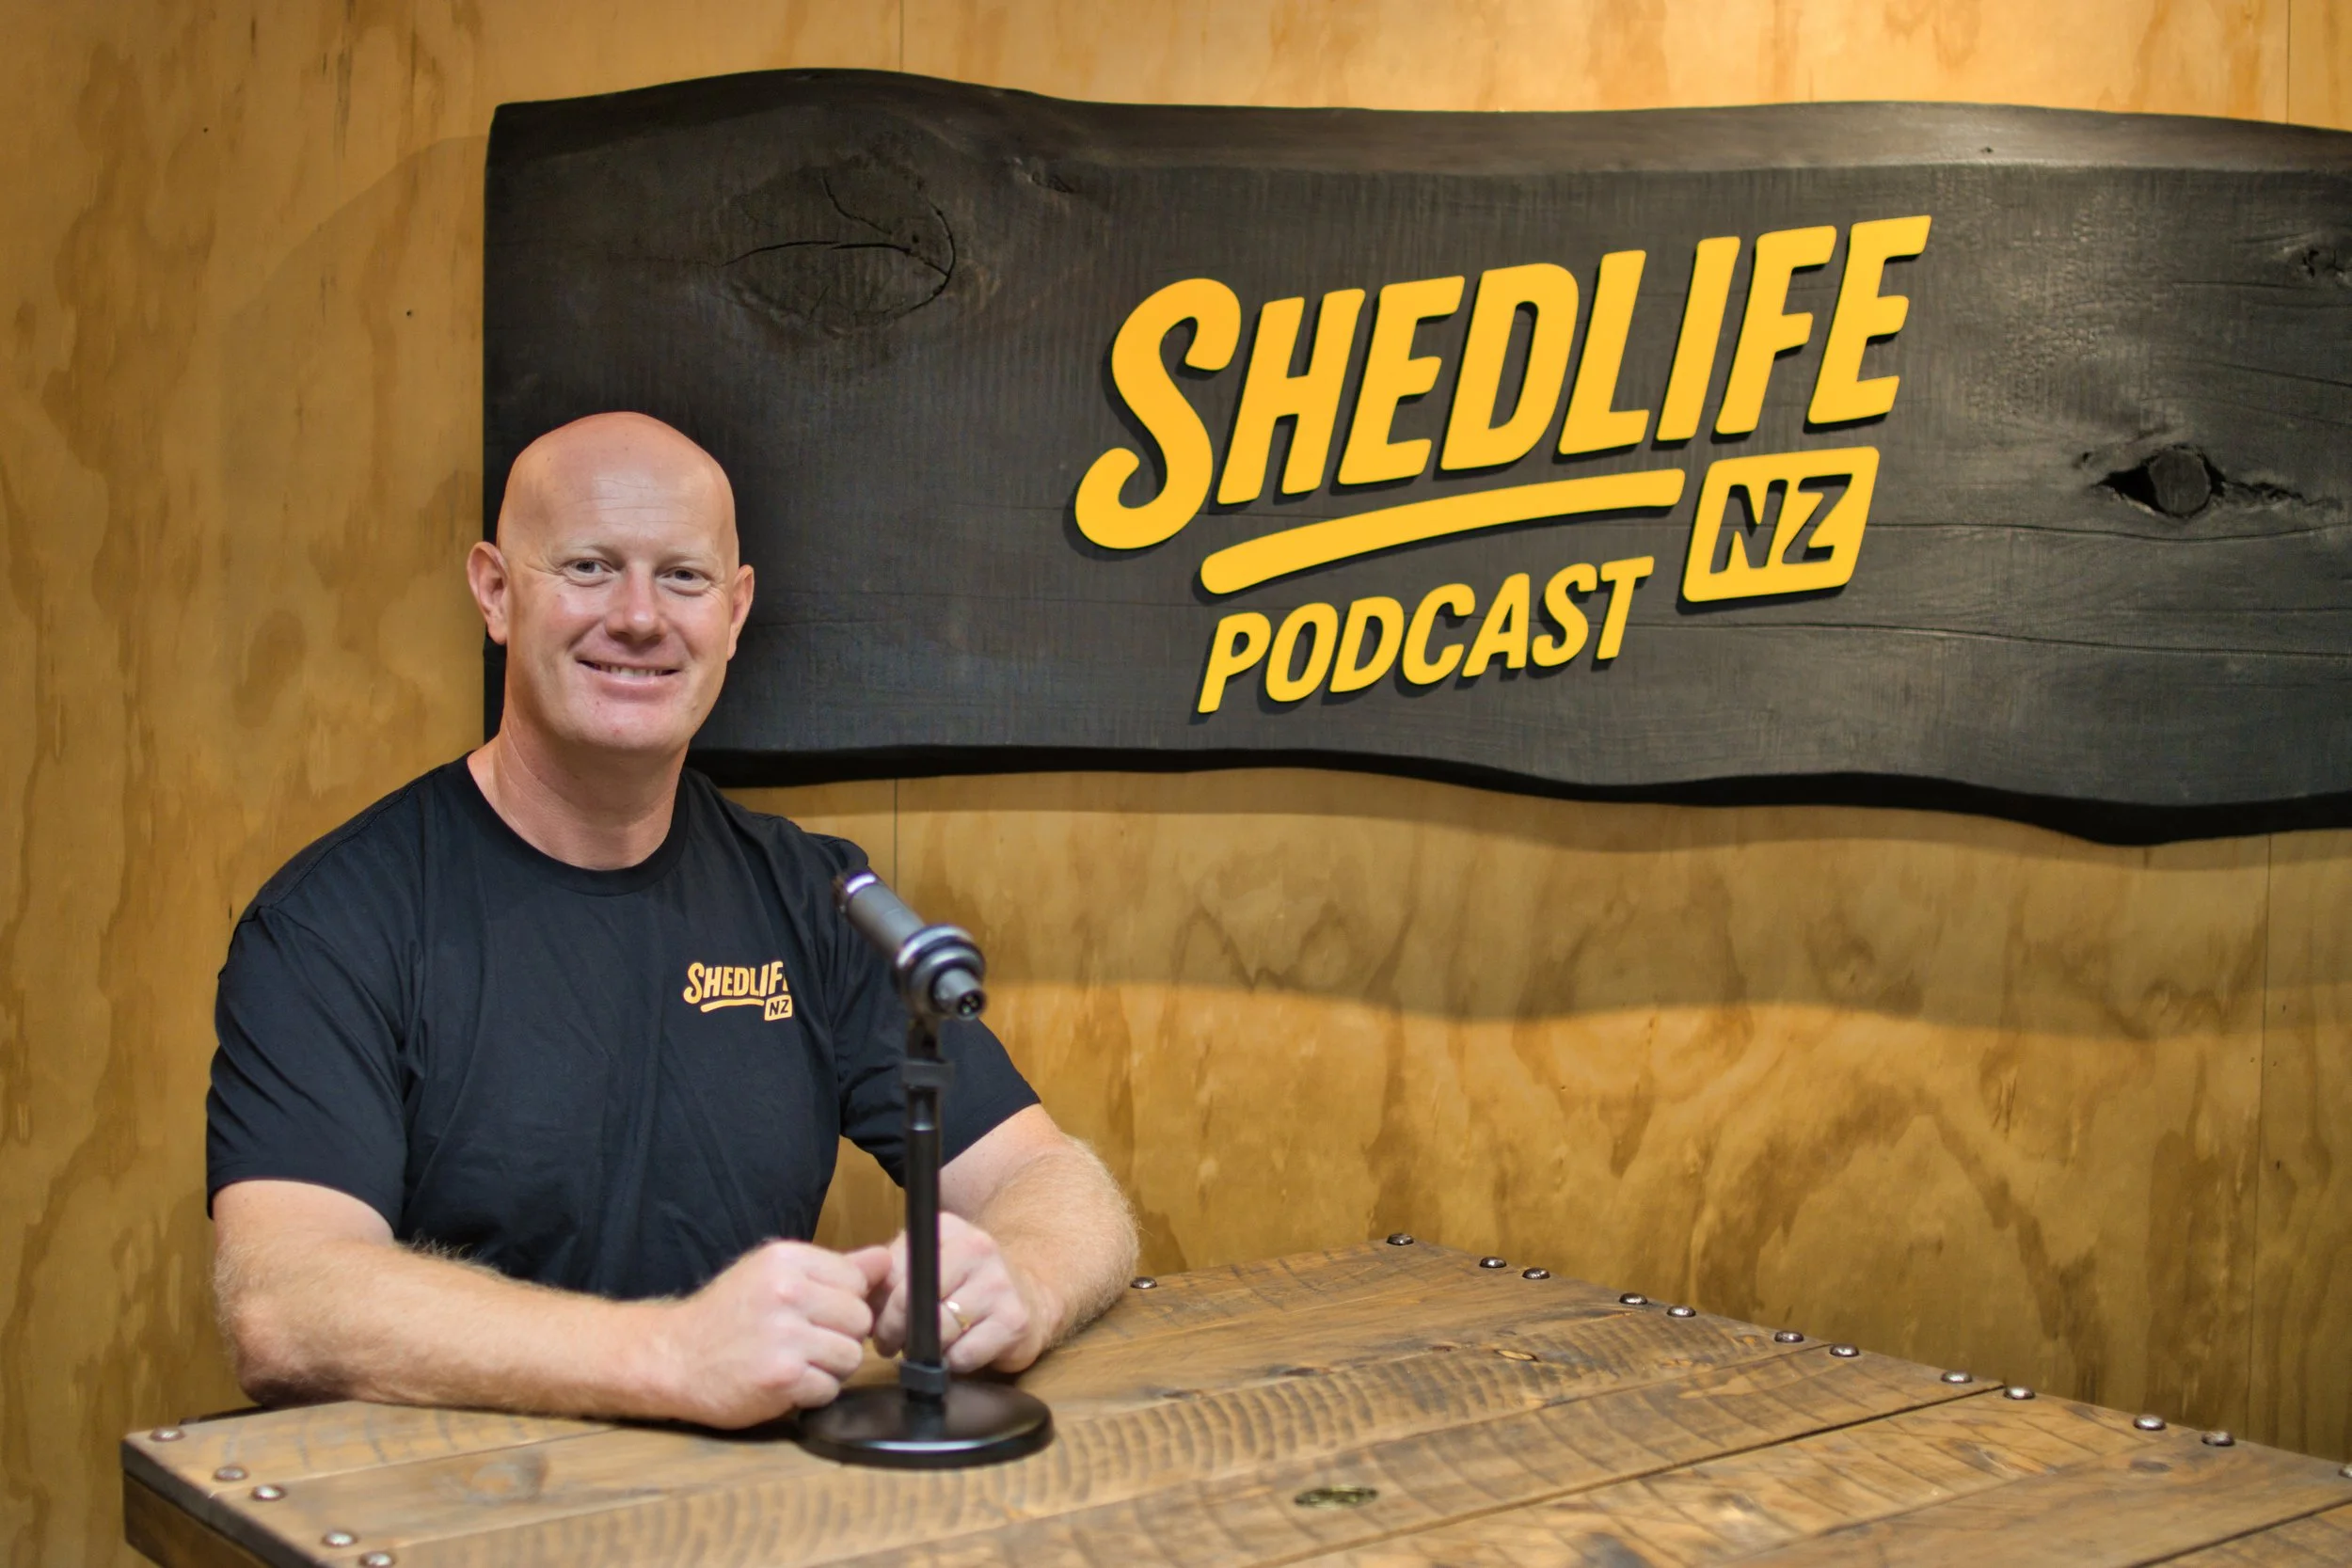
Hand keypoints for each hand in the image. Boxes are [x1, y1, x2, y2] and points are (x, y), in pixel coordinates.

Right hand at [646, 1240, 891, 1426]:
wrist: (674, 1358)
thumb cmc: (727, 1315)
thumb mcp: (772, 1275)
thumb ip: (832, 1268)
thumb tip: (886, 1260)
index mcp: (787, 1259)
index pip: (859, 1278)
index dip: (847, 1301)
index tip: (822, 1312)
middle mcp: (788, 1292)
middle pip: (860, 1318)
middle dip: (842, 1335)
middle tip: (809, 1341)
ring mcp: (786, 1335)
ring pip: (852, 1355)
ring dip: (831, 1367)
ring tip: (798, 1362)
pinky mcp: (783, 1376)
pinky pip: (830, 1388)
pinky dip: (813, 1393)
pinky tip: (786, 1383)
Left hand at [869, 1213, 1055, 1373]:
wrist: (1032, 1293)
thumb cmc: (965, 1284)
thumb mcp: (926, 1266)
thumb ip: (887, 1275)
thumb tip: (852, 1300)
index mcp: (947, 1229)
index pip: (893, 1272)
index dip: (878, 1305)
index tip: (877, 1320)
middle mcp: (976, 1247)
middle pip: (912, 1302)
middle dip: (894, 1331)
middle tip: (891, 1344)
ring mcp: (998, 1283)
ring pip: (938, 1331)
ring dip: (925, 1350)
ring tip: (927, 1348)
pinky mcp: (1014, 1320)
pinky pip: (963, 1355)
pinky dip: (953, 1362)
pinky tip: (958, 1352)